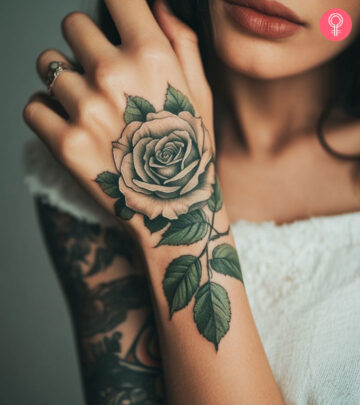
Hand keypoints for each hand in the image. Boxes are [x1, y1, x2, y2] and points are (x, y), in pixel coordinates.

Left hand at [23, 0, 214, 235]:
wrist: (173, 208)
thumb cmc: (189, 149)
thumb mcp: (200, 93)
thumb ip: (181, 41)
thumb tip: (158, 5)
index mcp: (151, 56)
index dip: (113, 2)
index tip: (111, 16)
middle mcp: (113, 75)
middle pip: (71, 24)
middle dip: (83, 43)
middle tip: (97, 71)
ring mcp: (85, 110)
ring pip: (47, 65)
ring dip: (62, 79)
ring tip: (86, 105)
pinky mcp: (63, 143)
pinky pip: (33, 106)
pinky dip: (46, 112)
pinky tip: (69, 126)